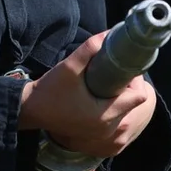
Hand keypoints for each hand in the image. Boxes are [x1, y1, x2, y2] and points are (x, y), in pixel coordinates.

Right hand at [18, 32, 154, 156]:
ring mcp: (103, 136)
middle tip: (117, 71)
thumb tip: (111, 33)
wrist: (32, 110)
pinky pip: (118, 121)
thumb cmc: (50, 90)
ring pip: (128, 114)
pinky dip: (117, 108)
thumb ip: (91, 48)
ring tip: (110, 83)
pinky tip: (104, 96)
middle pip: (135, 105)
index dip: (135, 79)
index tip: (123, 66)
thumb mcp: (70, 65)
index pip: (139, 96)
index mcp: (104, 115)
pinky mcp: (97, 137)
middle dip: (130, 87)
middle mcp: (108, 129)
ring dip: (124, 98)